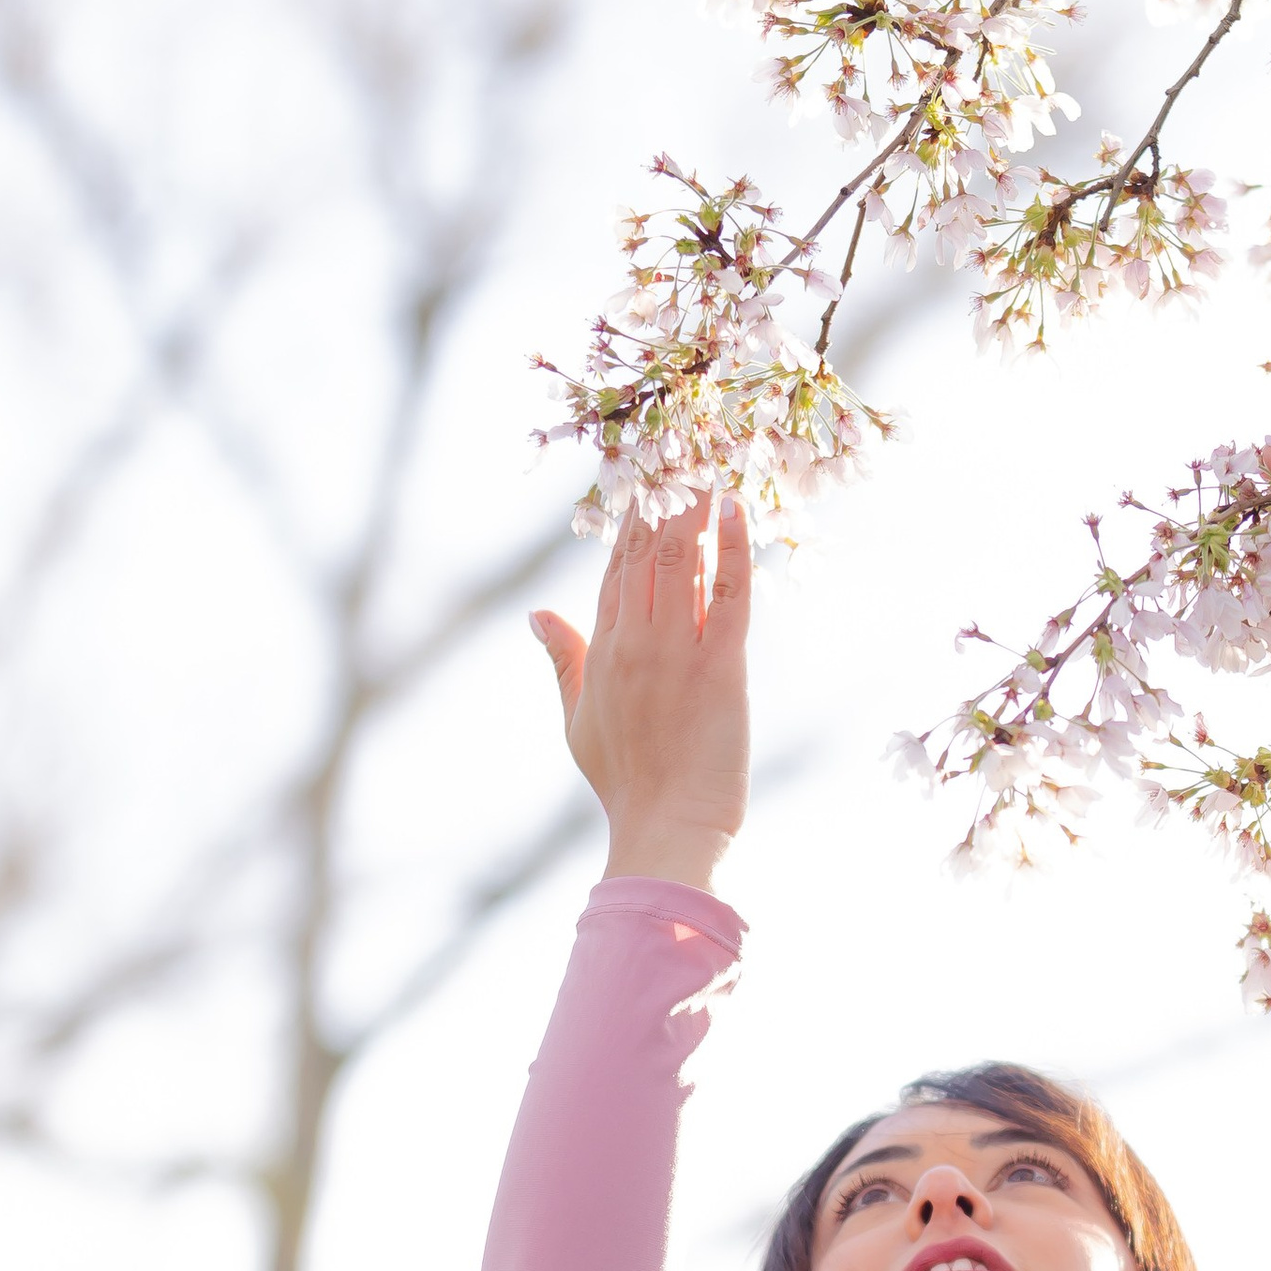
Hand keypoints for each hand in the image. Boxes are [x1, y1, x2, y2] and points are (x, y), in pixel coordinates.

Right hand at [532, 486, 750, 890]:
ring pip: (681, 561)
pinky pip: (727, 596)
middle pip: (644, 549)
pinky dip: (732, 550)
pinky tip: (736, 509)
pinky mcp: (720, 669)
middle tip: (678, 441)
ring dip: (694, 506)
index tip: (645, 471)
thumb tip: (534, 613)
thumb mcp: (578, 718)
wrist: (665, 830)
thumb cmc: (627, 783)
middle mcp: (634, 642)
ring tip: (706, 456)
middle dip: (660, 493)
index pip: (614, 567)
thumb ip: (562, 658)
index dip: (628, 515)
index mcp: (602, 650)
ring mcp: (675, 653)